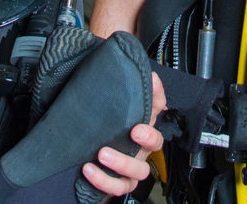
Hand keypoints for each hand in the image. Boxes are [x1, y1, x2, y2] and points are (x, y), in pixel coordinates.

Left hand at [81, 72, 166, 196]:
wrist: (90, 164)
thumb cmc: (101, 132)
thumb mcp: (105, 108)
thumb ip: (110, 87)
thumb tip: (111, 59)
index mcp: (141, 125)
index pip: (156, 106)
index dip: (157, 95)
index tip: (151, 80)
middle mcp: (140, 147)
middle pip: (156, 142)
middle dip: (148, 137)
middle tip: (134, 131)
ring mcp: (133, 167)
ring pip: (140, 170)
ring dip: (123, 162)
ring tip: (102, 153)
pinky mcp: (121, 184)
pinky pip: (119, 187)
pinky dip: (105, 180)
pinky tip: (89, 170)